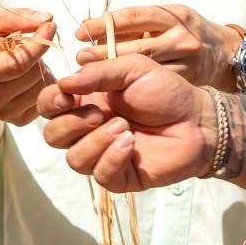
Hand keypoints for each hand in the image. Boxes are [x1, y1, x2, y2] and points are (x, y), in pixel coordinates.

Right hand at [0, 7, 57, 125]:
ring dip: (41, 71)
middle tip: (23, 49)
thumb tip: (47, 19)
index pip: (20, 62)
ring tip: (23, 64)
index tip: (50, 27)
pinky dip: (42, 86)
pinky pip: (45, 100)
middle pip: (34, 75)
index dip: (40, 43)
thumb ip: (18, 17)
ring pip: (43, 88)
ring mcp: (3, 113)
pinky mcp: (16, 120)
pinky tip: (27, 78)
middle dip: (37, 57)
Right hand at [38, 53, 214, 191]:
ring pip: (73, 160)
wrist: (197, 120)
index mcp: (86, 100)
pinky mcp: (119, 176)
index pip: (48, 106)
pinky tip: (131, 144)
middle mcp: (88, 129)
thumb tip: (65, 83)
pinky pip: (99, 175)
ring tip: (125, 127)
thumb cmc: (165, 91)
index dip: (50, 102)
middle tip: (100, 113)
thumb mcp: (132, 68)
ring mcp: (102, 154)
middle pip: (53, 136)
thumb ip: (97, 72)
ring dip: (95, 141)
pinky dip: (112, 158)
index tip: (66, 95)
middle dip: (71, 124)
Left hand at [73, 4, 239, 87]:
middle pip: (136, 46)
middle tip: (80, 58)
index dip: (103, 25)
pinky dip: (133, 85)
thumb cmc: (186, 34)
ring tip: (91, 73)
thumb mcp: (166, 21)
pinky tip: (115, 87)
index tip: (81, 31)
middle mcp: (181, 37)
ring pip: (144, 67)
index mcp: (173, 15)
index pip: (131, 18)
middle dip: (104, 52)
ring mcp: (187, 61)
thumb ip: (136, 27)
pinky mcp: (188, 81)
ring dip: (114, 70)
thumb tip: (96, 33)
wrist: (223, 55)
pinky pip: (155, 84)